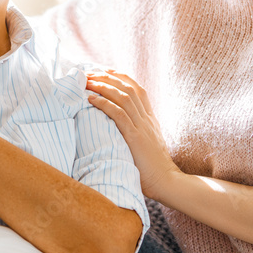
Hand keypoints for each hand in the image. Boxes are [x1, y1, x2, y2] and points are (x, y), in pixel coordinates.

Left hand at [85, 70, 180, 196]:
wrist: (166, 182)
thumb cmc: (152, 168)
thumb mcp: (146, 144)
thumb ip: (136, 132)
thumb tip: (118, 128)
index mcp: (150, 118)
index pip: (136, 88)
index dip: (119, 77)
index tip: (103, 71)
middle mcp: (147, 118)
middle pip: (128, 87)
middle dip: (106, 77)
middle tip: (88, 73)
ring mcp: (142, 126)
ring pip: (123, 96)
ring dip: (103, 86)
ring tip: (86, 82)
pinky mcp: (135, 137)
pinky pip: (119, 114)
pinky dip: (104, 104)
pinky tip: (91, 99)